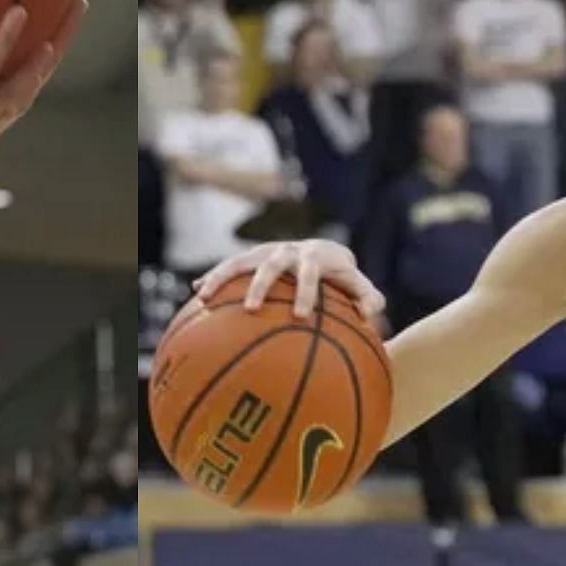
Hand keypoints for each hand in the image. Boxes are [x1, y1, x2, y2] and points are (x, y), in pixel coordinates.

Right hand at [190, 239, 384, 321]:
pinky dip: (213, 278)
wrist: (323, 250)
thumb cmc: (340, 275)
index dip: (306, 292)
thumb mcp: (356, 284)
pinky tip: (195, 295)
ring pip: (241, 261)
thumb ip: (367, 297)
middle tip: (251, 309)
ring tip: (204, 297)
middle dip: (260, 285)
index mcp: (313, 257)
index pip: (310, 272)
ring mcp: (265, 252)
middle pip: (271, 264)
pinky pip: (229, 267)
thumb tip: (370, 314)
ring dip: (221, 277)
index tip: (302, 315)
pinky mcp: (251, 257)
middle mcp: (287, 250)